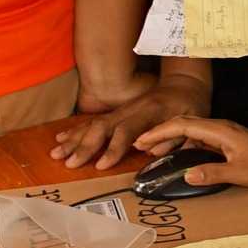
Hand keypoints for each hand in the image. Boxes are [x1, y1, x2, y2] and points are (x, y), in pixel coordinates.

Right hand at [53, 75, 207, 168]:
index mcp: (152, 111)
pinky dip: (76, 130)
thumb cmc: (191, 105)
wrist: (185, 82)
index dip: (114, 148)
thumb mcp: (192, 120)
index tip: (101, 165)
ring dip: (74, 139)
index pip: (128, 130)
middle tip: (69, 163)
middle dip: (84, 146)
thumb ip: (172, 138)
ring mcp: (122, 108)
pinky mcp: (117, 111)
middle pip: (103, 126)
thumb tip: (147, 151)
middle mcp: (132, 108)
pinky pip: (93, 121)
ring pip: (94, 123)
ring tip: (56, 153)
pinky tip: (61, 138)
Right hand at [132, 116, 247, 187]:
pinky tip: (178, 156)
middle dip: (160, 133)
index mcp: (219, 130)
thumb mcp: (239, 173)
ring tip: (153, 152)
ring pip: (190, 131)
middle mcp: (218, 127)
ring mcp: (222, 133)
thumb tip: (186, 175)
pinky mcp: (226, 140)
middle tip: (139, 145)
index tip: (141, 140)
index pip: (182, 125)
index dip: (159, 132)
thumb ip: (212, 173)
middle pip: (183, 124)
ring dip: (171, 139)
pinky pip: (199, 139)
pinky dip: (184, 145)